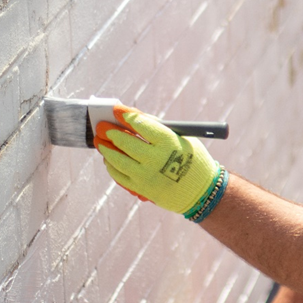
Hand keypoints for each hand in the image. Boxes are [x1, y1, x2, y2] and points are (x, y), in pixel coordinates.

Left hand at [94, 105, 220, 214]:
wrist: (202, 192)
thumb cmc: (193, 160)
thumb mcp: (183, 139)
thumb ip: (159, 128)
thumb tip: (135, 117)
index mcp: (169, 142)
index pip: (141, 123)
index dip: (125, 115)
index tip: (116, 110)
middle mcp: (156, 158)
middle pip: (125, 142)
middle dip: (110, 132)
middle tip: (102, 126)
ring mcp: (146, 175)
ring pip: (117, 160)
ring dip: (106, 149)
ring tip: (100, 141)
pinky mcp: (141, 188)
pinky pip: (119, 176)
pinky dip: (111, 166)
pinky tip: (108, 159)